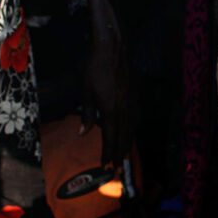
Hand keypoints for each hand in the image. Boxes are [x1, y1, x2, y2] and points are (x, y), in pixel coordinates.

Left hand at [82, 3, 131, 164]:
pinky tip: (128, 132)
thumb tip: (84, 132)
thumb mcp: (86, 91)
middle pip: (122, 136)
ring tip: (123, 156)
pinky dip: (130, 129)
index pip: (109, 136)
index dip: (107, 152)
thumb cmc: (95, 68)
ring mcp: (131, 101)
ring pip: (130, 128)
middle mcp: (124, 108)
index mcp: (110, 109)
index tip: (105, 166)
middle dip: (118, 153)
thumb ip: (87, 113)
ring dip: (126, 143)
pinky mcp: (134, 95)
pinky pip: (133, 117)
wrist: (113, 48)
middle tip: (116, 168)